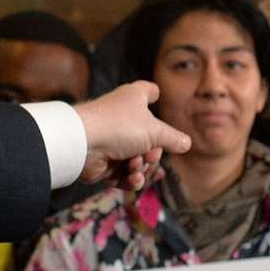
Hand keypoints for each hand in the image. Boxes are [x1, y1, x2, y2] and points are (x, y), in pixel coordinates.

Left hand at [73, 82, 190, 190]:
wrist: (82, 144)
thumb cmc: (119, 127)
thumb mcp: (155, 132)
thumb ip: (172, 139)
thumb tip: (186, 143)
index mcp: (134, 99)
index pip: (147, 91)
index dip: (153, 94)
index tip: (156, 96)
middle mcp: (122, 117)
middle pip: (149, 138)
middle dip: (152, 153)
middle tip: (148, 155)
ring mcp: (113, 140)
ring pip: (138, 159)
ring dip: (141, 167)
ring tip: (134, 167)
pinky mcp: (104, 162)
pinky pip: (123, 173)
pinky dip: (129, 178)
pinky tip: (131, 179)